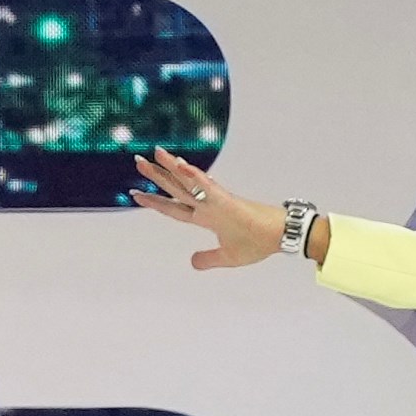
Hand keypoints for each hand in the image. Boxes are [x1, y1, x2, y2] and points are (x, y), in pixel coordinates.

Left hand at [129, 147, 286, 270]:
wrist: (278, 237)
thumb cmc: (257, 243)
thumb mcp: (227, 257)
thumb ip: (208, 259)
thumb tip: (192, 262)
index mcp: (205, 218)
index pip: (174, 208)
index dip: (155, 202)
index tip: (136, 194)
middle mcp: (207, 206)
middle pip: (176, 189)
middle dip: (156, 177)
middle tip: (138, 162)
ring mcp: (215, 201)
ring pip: (189, 182)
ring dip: (172, 167)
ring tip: (155, 153)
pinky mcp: (227, 200)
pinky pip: (207, 186)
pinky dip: (194, 176)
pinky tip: (180, 165)